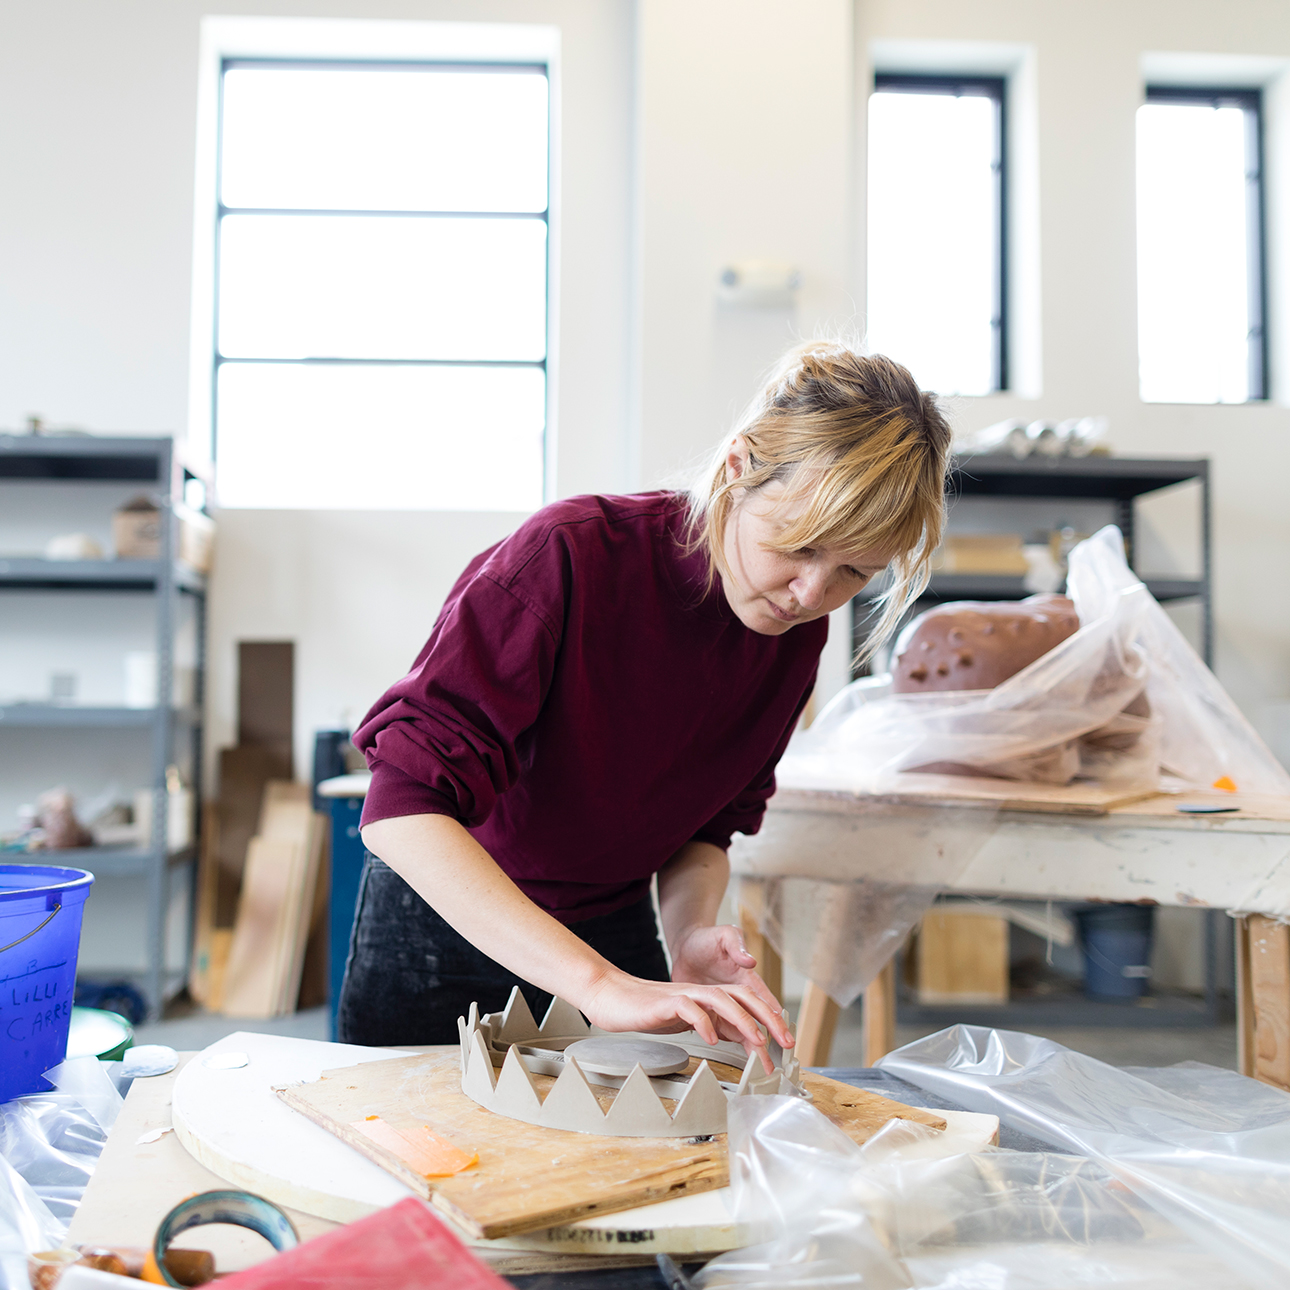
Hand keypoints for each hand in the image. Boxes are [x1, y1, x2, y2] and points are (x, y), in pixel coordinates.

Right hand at [580, 964, 792, 1072]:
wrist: (612, 997)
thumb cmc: (649, 1010)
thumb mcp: (689, 1020)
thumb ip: (714, 1024)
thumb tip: (741, 1039)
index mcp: (708, 997)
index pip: (746, 1003)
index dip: (768, 1021)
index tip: (783, 1045)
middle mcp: (700, 992)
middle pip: (742, 996)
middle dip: (766, 1018)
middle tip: (783, 1043)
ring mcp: (684, 994)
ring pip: (721, 999)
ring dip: (742, 1019)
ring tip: (755, 1040)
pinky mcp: (665, 1002)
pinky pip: (689, 1007)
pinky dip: (703, 1022)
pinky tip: (711, 1039)